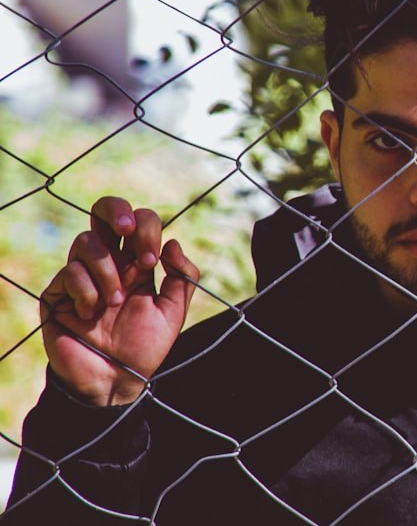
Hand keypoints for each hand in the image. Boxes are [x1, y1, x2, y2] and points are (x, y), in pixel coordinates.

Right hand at [39, 197, 198, 405]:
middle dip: (116, 211)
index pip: (138, 222)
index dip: (146, 228)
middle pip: (103, 211)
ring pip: (86, 241)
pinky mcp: (58, 294)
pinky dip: (87, 291)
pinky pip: (69, 272)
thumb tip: (174, 242)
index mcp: (136, 263)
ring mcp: (81, 276)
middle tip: (127, 230)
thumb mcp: (173, 312)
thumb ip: (182, 277)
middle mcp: (108, 263)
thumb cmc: (144, 348)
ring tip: (114, 302)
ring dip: (107, 271)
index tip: (152, 261)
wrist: (113, 381)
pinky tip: (91, 313)